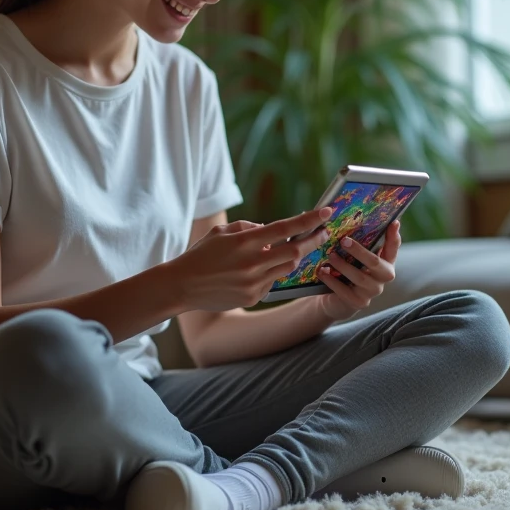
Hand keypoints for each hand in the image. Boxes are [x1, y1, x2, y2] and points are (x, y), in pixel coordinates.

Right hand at [168, 208, 333, 311]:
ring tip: (291, 248)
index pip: (285, 228)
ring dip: (293, 257)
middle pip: (295, 252)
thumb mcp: (222, 232)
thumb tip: (271, 230)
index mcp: (244, 242)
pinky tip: (257, 271)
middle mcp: (252, 263)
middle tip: (324, 233)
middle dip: (313, 241)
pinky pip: (272, 282)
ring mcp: (253, 283)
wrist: (181, 286)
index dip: (309, 220)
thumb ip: (249, 227)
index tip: (327, 212)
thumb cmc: (201, 254)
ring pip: (287, 268)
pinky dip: (271, 273)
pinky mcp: (252, 297)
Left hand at [313, 220, 401, 321]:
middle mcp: (383, 277)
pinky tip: (322, 272)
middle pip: (376, 262)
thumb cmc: (345, 269)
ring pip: (360, 277)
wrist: (335, 298)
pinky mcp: (359, 303)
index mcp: (385, 262)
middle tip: (344, 240)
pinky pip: (346, 292)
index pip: (393, 247)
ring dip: (343, 265)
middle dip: (360, 251)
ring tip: (330, 256)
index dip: (394, 236)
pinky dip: (333, 281)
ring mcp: (372, 291)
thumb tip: (330, 211)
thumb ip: (352, 238)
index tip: (394, 222)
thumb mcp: (351, 254)